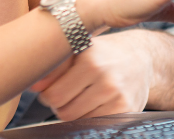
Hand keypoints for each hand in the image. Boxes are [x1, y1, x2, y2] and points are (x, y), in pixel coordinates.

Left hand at [31, 31, 154, 119]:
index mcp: (89, 59)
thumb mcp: (78, 49)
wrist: (141, 57)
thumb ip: (54, 66)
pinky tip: (94, 104)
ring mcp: (117, 96)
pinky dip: (90, 117)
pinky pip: (95, 124)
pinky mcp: (126, 110)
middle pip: (64, 111)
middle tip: (66, 94)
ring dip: (74, 112)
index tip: (52, 89)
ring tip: (82, 96)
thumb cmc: (102, 53)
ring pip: (78, 120)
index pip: (53, 95)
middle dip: (60, 105)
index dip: (47, 95)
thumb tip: (32, 86)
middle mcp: (105, 78)